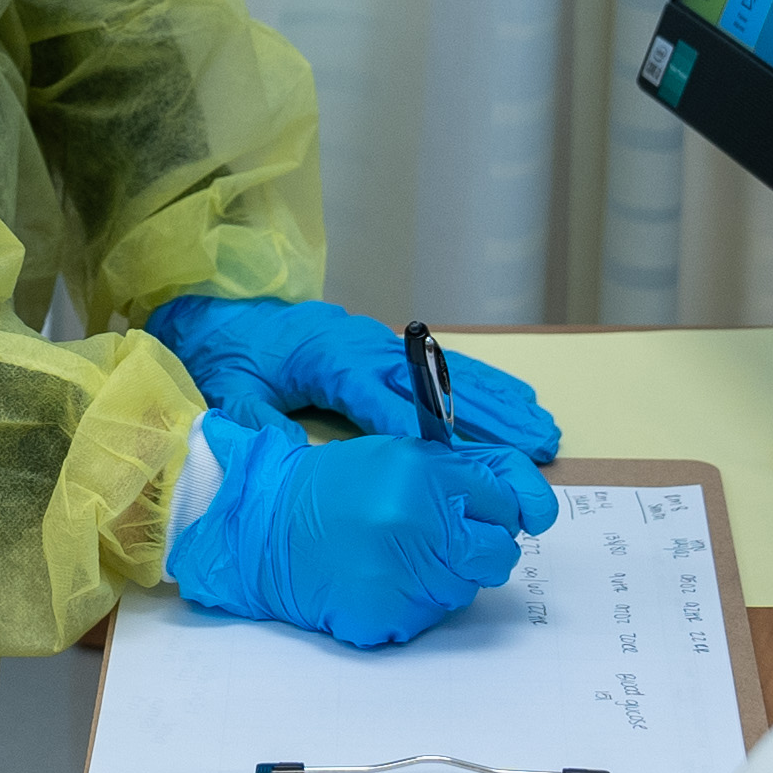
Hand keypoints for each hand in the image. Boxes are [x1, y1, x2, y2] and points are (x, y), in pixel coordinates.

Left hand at [140, 295, 564, 457]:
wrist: (228, 315)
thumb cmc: (232, 357)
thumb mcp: (231, 390)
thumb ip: (253, 420)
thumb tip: (281, 448)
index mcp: (327, 359)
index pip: (375, 396)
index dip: (410, 425)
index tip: (449, 457)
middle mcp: (366, 349)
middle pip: (434, 385)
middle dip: (485, 417)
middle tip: (533, 443)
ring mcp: (384, 347)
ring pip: (453, 375)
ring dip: (502, 404)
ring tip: (544, 430)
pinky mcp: (389, 352)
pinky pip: (448, 371)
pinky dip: (489, 387)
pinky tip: (521, 403)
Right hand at [167, 421, 560, 649]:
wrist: (268, 530)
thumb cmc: (340, 488)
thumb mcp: (404, 456)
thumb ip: (473, 473)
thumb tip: (538, 509)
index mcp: (424, 477)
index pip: (507, 505)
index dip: (505, 508)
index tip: (505, 513)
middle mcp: (416, 527)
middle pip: (497, 554)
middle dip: (478, 545)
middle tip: (440, 535)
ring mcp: (401, 578)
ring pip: (466, 589)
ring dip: (444, 574)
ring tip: (397, 554)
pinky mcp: (386, 618)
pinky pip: (431, 616)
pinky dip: (414, 602)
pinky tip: (380, 579)